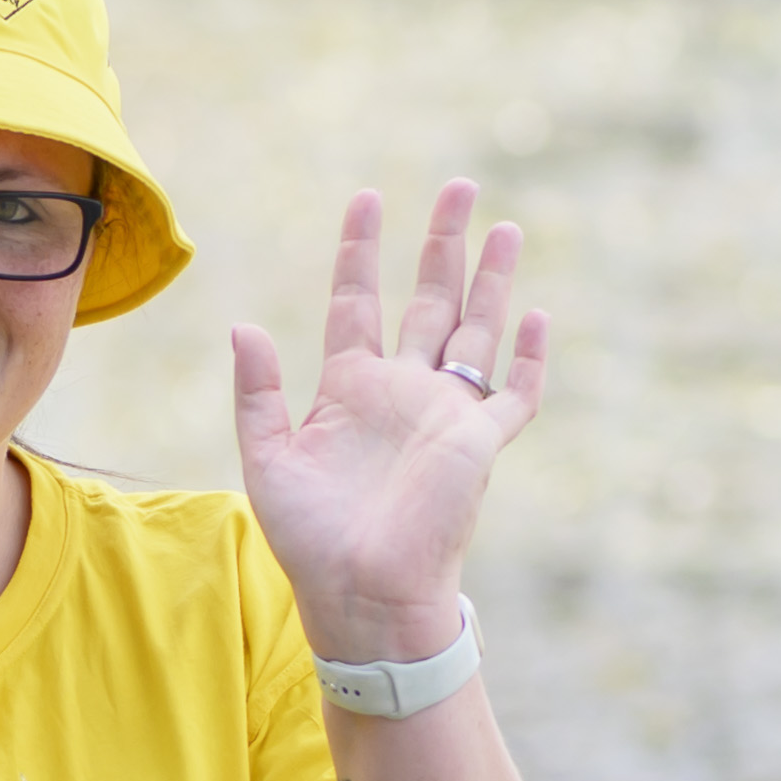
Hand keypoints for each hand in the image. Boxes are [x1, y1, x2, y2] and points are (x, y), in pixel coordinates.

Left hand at [223, 184, 544, 664]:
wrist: (363, 596)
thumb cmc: (311, 540)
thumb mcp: (268, 460)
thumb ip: (257, 393)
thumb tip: (243, 325)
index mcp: (349, 387)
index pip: (358, 300)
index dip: (361, 250)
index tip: (367, 198)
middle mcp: (402, 390)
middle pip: (428, 299)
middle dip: (443, 243)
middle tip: (459, 185)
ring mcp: (445, 414)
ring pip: (476, 331)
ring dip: (492, 280)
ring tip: (505, 227)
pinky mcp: (479, 444)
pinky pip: (513, 394)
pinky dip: (528, 359)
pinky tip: (537, 316)